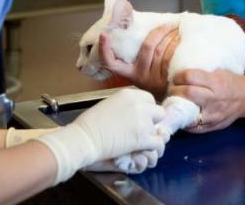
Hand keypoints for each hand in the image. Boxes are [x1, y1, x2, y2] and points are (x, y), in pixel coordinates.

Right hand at [37, 88, 165, 183]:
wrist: (85, 138)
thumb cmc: (90, 123)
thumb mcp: (109, 104)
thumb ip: (125, 105)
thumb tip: (132, 113)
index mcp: (129, 94)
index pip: (150, 99)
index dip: (147, 110)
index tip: (141, 118)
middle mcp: (139, 105)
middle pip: (158, 112)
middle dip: (152, 122)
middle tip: (142, 130)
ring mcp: (143, 121)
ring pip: (159, 129)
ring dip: (152, 136)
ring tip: (144, 143)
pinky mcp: (143, 138)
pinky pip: (158, 143)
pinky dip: (153, 148)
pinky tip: (145, 150)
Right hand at [100, 24, 179, 100]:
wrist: (171, 99)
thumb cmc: (155, 81)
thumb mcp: (141, 71)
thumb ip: (138, 54)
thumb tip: (143, 28)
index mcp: (129, 72)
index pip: (111, 62)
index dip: (105, 49)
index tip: (104, 35)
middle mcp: (139, 76)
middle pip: (147, 47)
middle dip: (159, 32)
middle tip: (168, 23)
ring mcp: (153, 79)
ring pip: (161, 51)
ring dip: (171, 37)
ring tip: (177, 29)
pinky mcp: (166, 80)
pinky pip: (170, 59)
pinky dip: (176, 46)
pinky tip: (180, 40)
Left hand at [169, 69, 244, 132]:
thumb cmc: (229, 82)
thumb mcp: (218, 72)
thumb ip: (201, 73)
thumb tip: (178, 70)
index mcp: (216, 82)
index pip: (190, 77)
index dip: (178, 76)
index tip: (175, 77)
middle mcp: (214, 99)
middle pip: (187, 93)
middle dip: (174, 90)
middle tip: (172, 89)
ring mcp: (213, 115)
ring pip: (188, 113)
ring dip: (177, 107)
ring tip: (174, 102)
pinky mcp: (212, 126)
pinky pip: (193, 128)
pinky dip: (184, 121)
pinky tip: (181, 115)